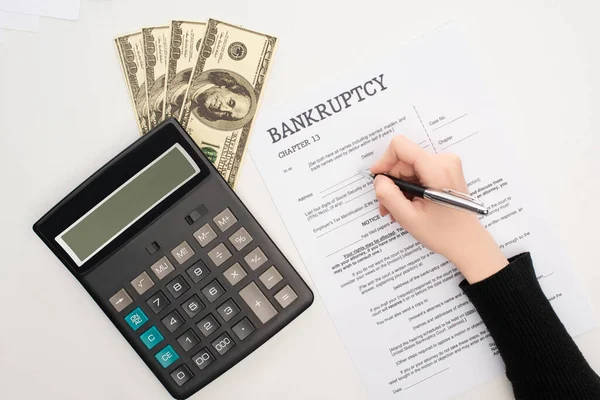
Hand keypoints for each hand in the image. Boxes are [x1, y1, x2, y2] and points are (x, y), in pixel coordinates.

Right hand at [371, 135, 507, 282]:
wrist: (467, 242)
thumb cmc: (443, 233)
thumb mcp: (409, 218)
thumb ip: (389, 195)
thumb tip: (378, 179)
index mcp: (437, 169)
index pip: (401, 146)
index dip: (384, 160)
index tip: (378, 179)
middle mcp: (444, 161)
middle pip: (404, 160)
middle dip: (392, 181)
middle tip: (386, 206)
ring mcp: (447, 165)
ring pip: (409, 167)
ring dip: (399, 187)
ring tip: (397, 210)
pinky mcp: (446, 170)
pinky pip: (418, 171)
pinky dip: (409, 187)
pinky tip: (408, 205)